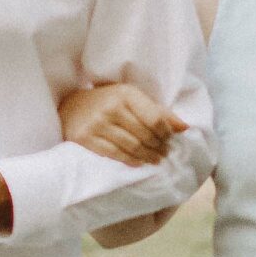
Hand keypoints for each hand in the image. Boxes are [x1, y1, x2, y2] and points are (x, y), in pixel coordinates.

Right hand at [59, 80, 186, 166]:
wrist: (71, 107)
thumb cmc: (108, 102)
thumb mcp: (131, 99)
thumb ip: (157, 111)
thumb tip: (184, 128)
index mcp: (125, 94)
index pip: (155, 118)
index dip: (166, 132)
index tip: (169, 138)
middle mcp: (111, 107)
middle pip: (145, 135)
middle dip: (159, 146)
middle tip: (165, 153)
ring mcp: (97, 124)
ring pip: (132, 146)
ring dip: (147, 156)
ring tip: (156, 159)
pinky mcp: (86, 138)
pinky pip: (115, 154)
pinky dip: (131, 160)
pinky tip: (139, 162)